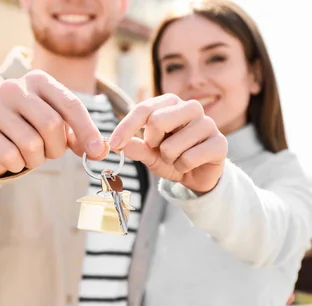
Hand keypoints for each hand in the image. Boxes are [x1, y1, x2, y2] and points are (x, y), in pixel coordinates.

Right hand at [0, 70, 107, 176]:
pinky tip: (12, 159)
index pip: (70, 104)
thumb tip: (101, 151)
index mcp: (37, 79)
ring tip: (30, 156)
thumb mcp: (56, 128)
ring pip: (30, 143)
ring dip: (36, 160)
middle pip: (51, 124)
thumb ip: (80, 136)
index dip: (87, 131)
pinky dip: (17, 165)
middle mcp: (12, 87)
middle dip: (56, 148)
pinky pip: (10, 156)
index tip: (97, 153)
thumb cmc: (28, 131)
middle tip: (50, 154)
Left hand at [108, 94, 227, 193]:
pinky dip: (182, 167)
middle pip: (157, 121)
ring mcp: (208, 124)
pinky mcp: (220, 143)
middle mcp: (191, 108)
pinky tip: (190, 164)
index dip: (126, 127)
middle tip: (160, 149)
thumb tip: (118, 144)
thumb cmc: (172, 157)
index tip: (113, 144)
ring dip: (168, 159)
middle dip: (152, 143)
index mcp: (171, 103)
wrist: (197, 174)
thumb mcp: (149, 153)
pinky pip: (188, 159)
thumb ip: (135, 147)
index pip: (144, 109)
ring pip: (171, 146)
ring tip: (177, 157)